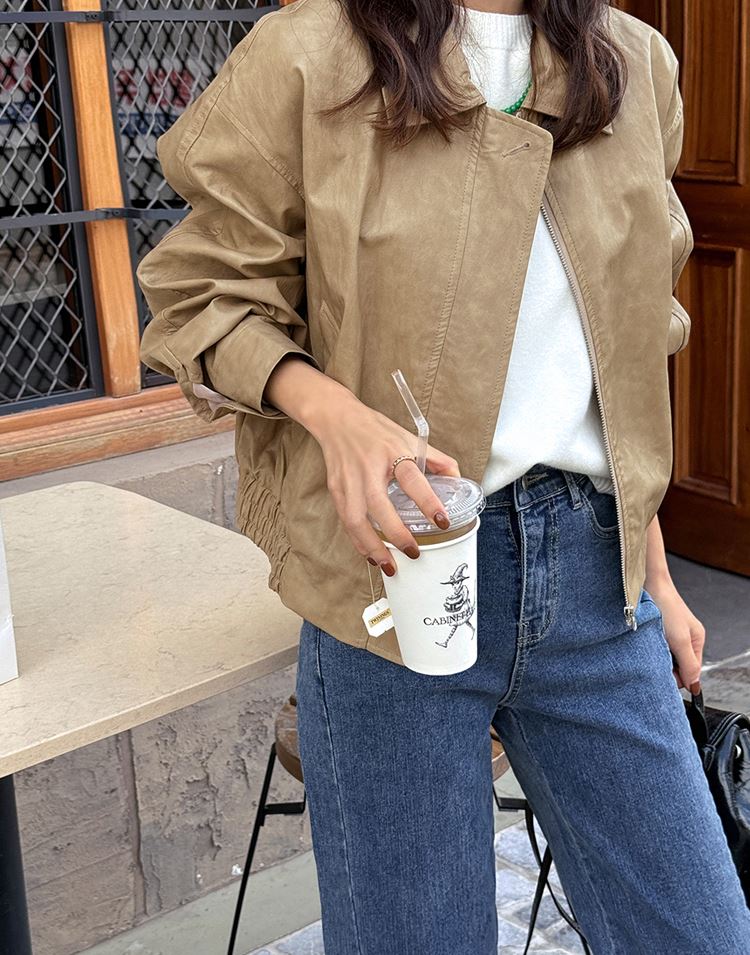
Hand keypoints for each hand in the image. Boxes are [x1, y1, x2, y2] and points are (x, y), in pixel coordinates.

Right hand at [308, 390, 461, 574]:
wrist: (336, 419)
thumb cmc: (376, 430)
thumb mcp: (409, 437)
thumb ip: (435, 459)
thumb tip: (457, 479)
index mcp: (392, 452)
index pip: (412, 479)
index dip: (428, 501)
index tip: (442, 521)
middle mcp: (368, 468)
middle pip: (379, 506)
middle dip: (396, 534)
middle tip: (413, 552)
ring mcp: (349, 481)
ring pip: (356, 520)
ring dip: (372, 546)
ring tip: (389, 565)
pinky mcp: (336, 490)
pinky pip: (346, 522)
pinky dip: (358, 542)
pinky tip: (371, 555)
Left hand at [647, 578, 704, 693]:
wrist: (646, 583)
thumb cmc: (665, 606)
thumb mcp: (680, 639)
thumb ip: (688, 664)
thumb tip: (694, 686)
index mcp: (696, 640)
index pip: (691, 672)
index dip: (678, 677)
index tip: (664, 674)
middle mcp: (684, 638)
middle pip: (677, 666)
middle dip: (666, 667)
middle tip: (654, 658)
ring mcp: (669, 634)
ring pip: (664, 657)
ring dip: (656, 657)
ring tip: (648, 647)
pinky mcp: (656, 630)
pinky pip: (654, 647)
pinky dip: (649, 649)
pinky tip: (642, 643)